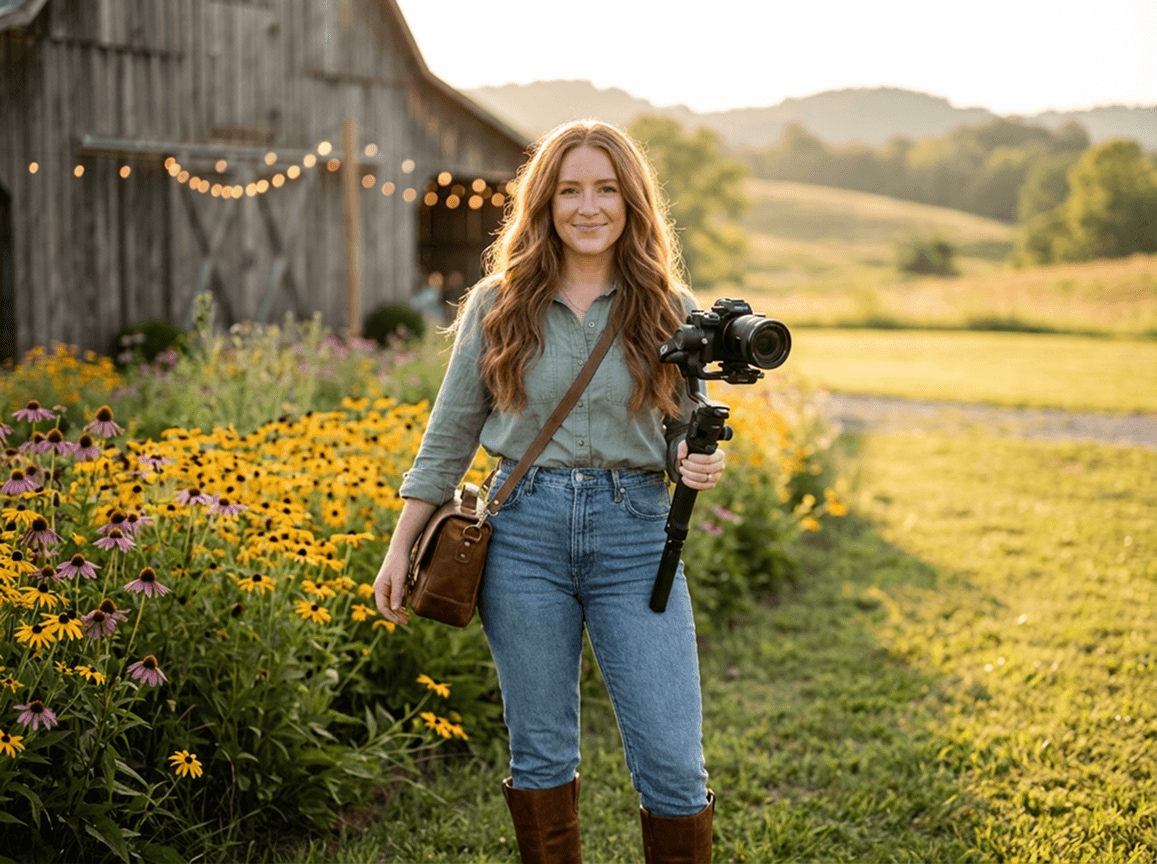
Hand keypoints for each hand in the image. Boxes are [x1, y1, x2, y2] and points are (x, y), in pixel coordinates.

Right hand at [371, 498, 437, 626]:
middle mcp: (380, 589)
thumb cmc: (399, 562)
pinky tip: (406, 608)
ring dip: (397, 612)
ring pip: (390, 604)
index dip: (391, 617)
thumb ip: (397, 593)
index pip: (382, 608)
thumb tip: (394, 609)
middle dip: (395, 616)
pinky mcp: (391, 584)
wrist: (400, 548)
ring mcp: (385, 587)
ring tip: (407, 617)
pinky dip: (399, 604)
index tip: (401, 622)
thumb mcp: (399, 578)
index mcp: (379, 588)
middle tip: (407, 622)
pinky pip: (393, 598)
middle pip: (386, 608)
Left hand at [676, 439, 726, 490]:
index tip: (688, 457)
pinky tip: (684, 478)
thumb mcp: (688, 445)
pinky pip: (702, 487)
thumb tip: (682, 456)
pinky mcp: (711, 484)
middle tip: (683, 463)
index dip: (697, 459)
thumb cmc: (694, 452)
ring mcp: (717, 476)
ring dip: (690, 475)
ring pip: (703, 478)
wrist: (694, 462)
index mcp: (719, 455)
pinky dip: (691, 483)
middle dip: (691, 466)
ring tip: (682, 470)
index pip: (709, 458)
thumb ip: (684, 447)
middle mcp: (720, 466)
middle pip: (706, 469)